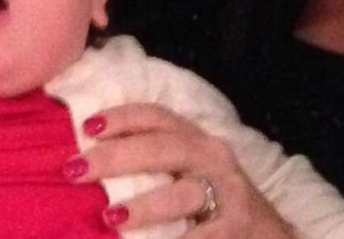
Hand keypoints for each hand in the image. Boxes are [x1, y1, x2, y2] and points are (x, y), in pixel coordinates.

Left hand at [71, 103, 295, 237]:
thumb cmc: (211, 197)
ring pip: (184, 194)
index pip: (157, 116)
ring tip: (111, 217)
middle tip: (76, 170)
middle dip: (117, 157)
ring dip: (145, 206)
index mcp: (194, 138)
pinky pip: (202, 236)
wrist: (266, 232)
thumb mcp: (186, 169)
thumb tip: (84, 160)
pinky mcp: (236, 227)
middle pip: (163, 148)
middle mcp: (212, 157)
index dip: (122, 117)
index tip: (87, 126)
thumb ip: (149, 159)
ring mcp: (228, 193)